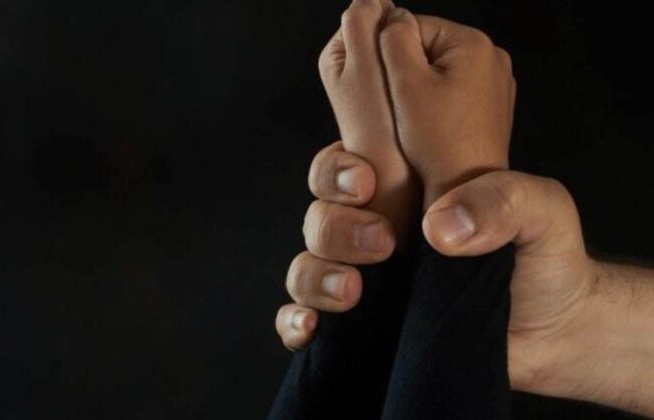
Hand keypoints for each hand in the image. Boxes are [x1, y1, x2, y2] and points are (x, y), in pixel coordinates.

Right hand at [276, 147, 594, 402]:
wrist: (553, 328)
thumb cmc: (544, 259)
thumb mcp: (541, 211)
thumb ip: (504, 199)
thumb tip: (440, 227)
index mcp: (407, 191)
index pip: (346, 165)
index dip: (339, 171)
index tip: (366, 183)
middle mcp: (377, 228)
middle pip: (319, 213)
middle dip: (336, 226)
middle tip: (383, 242)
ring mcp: (367, 277)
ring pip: (307, 264)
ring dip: (317, 275)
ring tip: (354, 291)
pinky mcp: (361, 324)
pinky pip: (306, 317)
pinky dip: (297, 321)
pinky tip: (313, 328)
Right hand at [379, 9, 515, 208]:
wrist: (465, 191)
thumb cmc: (437, 144)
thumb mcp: (404, 84)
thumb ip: (393, 39)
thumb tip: (389, 16)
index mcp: (473, 44)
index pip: (413, 27)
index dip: (387, 55)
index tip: (383, 87)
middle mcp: (492, 59)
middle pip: (426, 50)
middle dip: (405, 74)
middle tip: (399, 108)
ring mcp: (494, 85)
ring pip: (437, 74)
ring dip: (417, 91)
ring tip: (414, 121)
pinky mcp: (489, 109)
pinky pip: (451, 95)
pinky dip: (435, 107)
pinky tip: (429, 129)